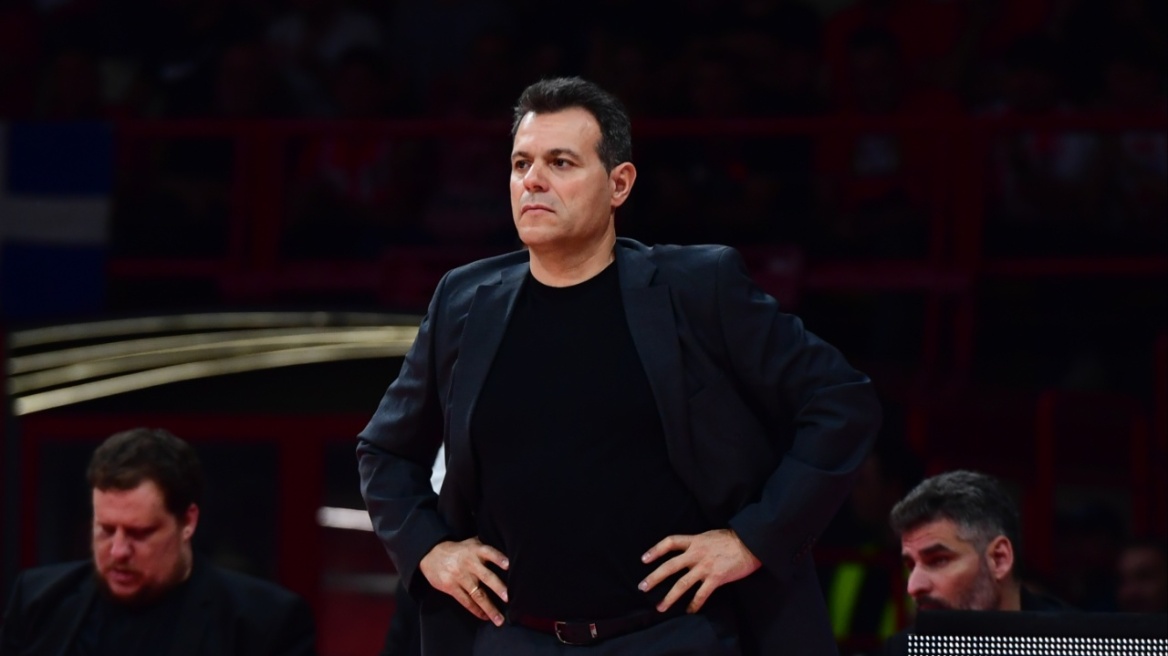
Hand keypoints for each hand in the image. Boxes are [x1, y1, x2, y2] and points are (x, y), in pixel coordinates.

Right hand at [418, 537, 509, 624]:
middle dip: (498, 588)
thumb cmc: (457, 550)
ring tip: (499, 619)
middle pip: (486, 576)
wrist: (430, 554)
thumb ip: (485, 546)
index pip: (489, 552)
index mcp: (475, 550)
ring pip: (477, 594)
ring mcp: (460, 577)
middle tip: (508, 598)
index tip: (508, 565)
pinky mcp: (451, 587)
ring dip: (489, 608)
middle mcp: (469, 564)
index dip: (498, 558)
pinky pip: (466, 601)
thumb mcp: (470, 543)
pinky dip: (476, 610)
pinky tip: (485, 616)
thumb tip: (504, 546)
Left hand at [638, 529, 761, 613]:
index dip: (655, 550)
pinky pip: (701, 594)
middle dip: (654, 577)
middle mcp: (697, 554)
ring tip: (660, 607)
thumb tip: (689, 553)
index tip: (644, 559)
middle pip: (670, 566)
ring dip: (669, 597)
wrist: (751, 543)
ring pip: (682, 584)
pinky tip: (689, 611)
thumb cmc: (733, 539)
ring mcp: (705, 567)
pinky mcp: (716, 578)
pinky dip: (694, 604)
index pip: (670, 542)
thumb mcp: (710, 535)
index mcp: (695, 541)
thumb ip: (698, 544)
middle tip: (643, 587)